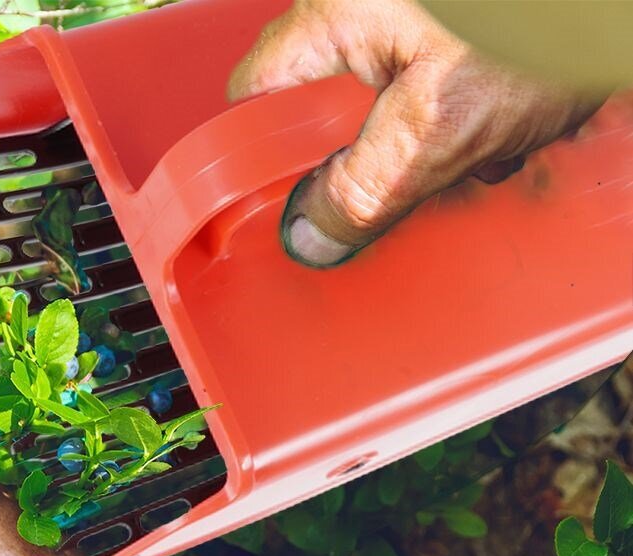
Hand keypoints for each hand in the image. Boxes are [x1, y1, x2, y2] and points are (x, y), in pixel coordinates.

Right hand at [228, 0, 600, 266]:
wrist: (613, 8)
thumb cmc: (547, 26)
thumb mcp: (440, 124)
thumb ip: (364, 187)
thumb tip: (309, 237)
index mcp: (336, 18)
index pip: (253, 102)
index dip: (260, 163)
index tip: (285, 213)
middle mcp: (361, 17)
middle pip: (315, 119)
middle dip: (352, 170)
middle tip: (391, 194)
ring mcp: (404, 32)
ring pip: (373, 122)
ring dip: (409, 160)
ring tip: (458, 162)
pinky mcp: (445, 47)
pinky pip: (419, 108)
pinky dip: (447, 135)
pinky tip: (483, 139)